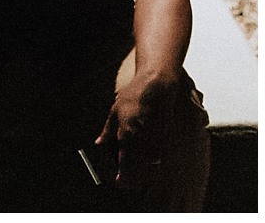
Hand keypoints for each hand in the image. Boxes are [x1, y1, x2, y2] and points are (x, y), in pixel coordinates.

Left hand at [94, 68, 185, 190]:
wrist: (157, 84)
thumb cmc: (135, 94)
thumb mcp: (115, 110)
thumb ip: (108, 130)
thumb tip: (99, 142)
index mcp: (126, 132)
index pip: (124, 160)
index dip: (122, 174)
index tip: (118, 180)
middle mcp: (141, 138)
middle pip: (137, 166)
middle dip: (131, 175)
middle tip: (127, 180)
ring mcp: (154, 137)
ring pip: (149, 163)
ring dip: (143, 170)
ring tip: (138, 172)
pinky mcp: (165, 134)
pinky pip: (159, 154)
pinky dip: (154, 161)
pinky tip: (150, 161)